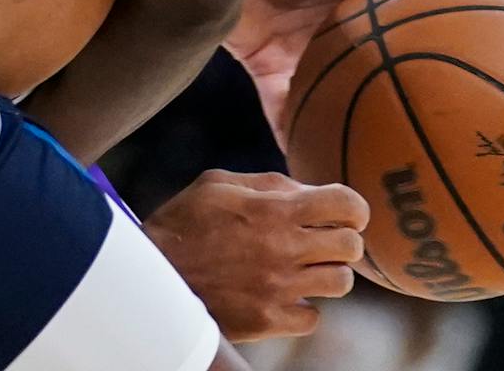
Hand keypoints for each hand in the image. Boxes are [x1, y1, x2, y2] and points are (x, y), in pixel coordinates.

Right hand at [142, 170, 369, 340]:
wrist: (150, 276)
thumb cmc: (183, 223)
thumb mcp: (217, 183)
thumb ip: (269, 184)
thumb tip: (310, 191)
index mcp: (273, 209)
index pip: (347, 204)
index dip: (354, 207)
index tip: (344, 213)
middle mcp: (283, 249)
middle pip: (351, 246)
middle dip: (343, 240)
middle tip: (323, 241)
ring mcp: (278, 289)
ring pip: (340, 283)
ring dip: (327, 273)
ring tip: (303, 268)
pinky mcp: (268, 320)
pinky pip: (312, 318)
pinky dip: (303, 308)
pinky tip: (283, 295)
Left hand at [221, 0, 432, 145]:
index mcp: (350, 7)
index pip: (386, 36)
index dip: (408, 58)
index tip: (440, 87)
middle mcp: (328, 37)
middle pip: (358, 76)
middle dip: (379, 104)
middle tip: (410, 140)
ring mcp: (298, 56)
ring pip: (324, 98)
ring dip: (337, 125)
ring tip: (363, 163)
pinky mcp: (266, 70)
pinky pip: (281, 108)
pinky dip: (290, 132)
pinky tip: (305, 161)